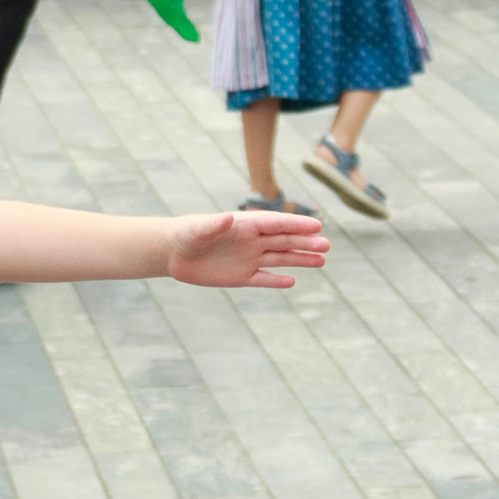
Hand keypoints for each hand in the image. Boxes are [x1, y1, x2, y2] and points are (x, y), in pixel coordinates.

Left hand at [167, 209, 330, 289]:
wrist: (173, 253)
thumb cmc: (185, 234)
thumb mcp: (198, 229)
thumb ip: (215, 224)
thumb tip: (228, 217)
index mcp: (245, 225)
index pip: (276, 224)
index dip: (296, 225)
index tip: (317, 226)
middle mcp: (251, 241)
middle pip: (283, 241)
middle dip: (305, 243)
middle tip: (326, 245)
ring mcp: (248, 258)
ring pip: (279, 258)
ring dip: (300, 259)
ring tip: (321, 260)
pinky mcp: (240, 276)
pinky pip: (263, 278)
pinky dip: (277, 280)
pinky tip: (293, 280)